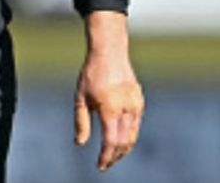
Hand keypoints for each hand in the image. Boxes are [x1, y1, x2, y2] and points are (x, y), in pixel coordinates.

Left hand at [74, 10, 143, 170]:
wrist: (110, 54)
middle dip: (115, 156)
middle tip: (106, 164)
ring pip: (133, 135)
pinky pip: (135, 124)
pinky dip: (128, 135)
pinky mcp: (140, 102)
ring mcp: (136, 105)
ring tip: (112, 155)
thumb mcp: (80, 98)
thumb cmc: (91, 75)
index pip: (111, 141)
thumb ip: (81, 122)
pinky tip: (119, 138)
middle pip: (125, 142)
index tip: (100, 166)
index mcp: (110, 108)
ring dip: (123, 148)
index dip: (106, 156)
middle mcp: (127, 108)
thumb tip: (80, 143)